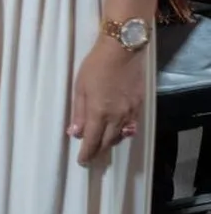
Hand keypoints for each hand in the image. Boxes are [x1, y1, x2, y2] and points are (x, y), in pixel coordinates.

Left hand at [68, 36, 145, 165]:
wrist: (122, 51)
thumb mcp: (80, 86)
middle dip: (98, 151)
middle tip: (90, 157)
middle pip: (107, 141)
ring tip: (102, 146)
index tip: (81, 162)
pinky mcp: (139, 108)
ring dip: (110, 143)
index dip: (86, 153)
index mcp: (99, 112)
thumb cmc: (95, 66)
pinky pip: (131, 127)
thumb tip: (74, 133)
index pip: (92, 140)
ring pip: (120, 136)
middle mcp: (116, 118)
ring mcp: (130, 113)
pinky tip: (119, 133)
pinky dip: (123, 133)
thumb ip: (78, 111)